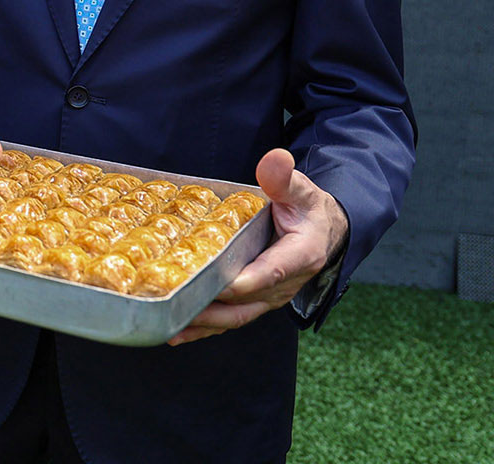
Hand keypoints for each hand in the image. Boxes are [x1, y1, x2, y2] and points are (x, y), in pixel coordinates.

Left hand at [170, 148, 348, 345]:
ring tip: (171, 327)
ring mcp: (270, 297)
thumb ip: (284, 178)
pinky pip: (232, 318)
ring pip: (237, 316)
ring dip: (205, 325)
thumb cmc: (307, 208)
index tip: (220, 284)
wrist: (322, 231)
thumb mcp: (300, 188)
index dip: (245, 281)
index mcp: (300, 255)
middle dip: (213, 309)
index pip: (271, 272)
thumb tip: (274, 161)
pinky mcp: (257, 301)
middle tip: (179, 307)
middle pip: (247, 302)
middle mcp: (285, 284)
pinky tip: (178, 331)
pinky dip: (206, 328)